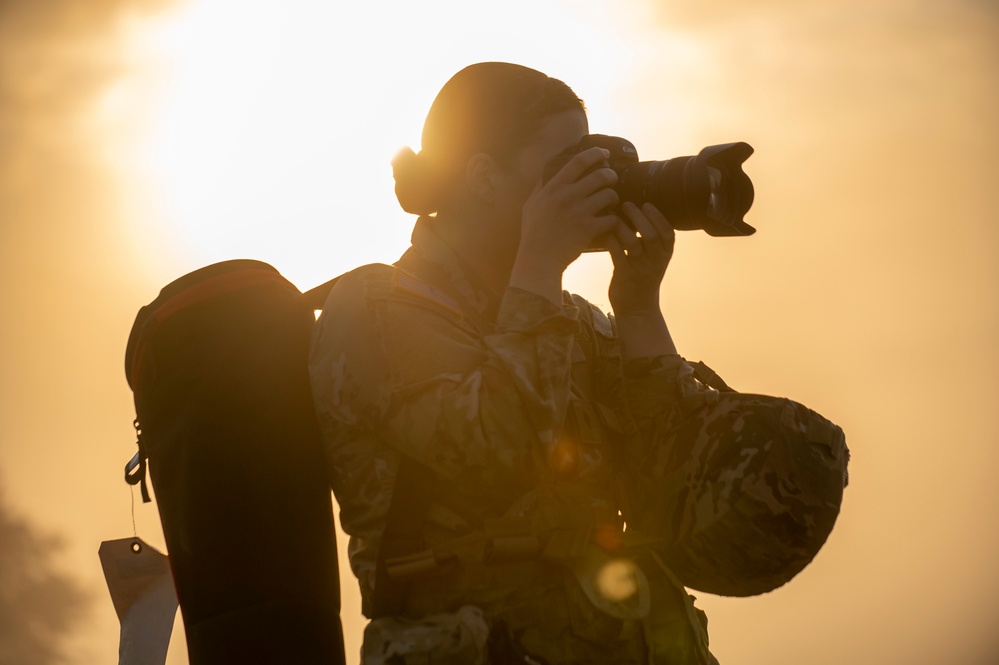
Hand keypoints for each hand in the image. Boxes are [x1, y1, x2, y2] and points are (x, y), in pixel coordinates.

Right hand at [510, 147, 620, 302]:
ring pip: (609, 195)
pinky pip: (612, 218)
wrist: (538, 260)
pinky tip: (611, 222)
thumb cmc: (533, 233)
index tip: (604, 154)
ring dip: (614, 197)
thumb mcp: (531, 205)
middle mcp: (567, 196)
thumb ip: (540, 187)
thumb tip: (546, 172)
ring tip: (611, 202)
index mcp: (554, 188)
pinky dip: (615, 219)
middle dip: (611, 176)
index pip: (578, 162)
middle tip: (612, 180)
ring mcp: (579, 212)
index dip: (595, 154)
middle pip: (601, 175)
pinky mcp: (589, 229)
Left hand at [606, 202, 675, 316]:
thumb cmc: (643, 278)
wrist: (637, 309)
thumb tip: (640, 212)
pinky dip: (610, 239)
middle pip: (651, 235)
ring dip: (622, 226)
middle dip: (638, 216)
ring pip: (633, 243)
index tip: (647, 204)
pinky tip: (603, 231)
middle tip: (626, 204)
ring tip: (613, 215)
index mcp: (664, 256)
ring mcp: (639, 269)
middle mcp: (655, 262)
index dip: (658, 217)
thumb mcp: (654, 260)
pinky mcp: (623, 275)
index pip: (668, 233)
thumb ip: (652, 241)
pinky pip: (616, 253)